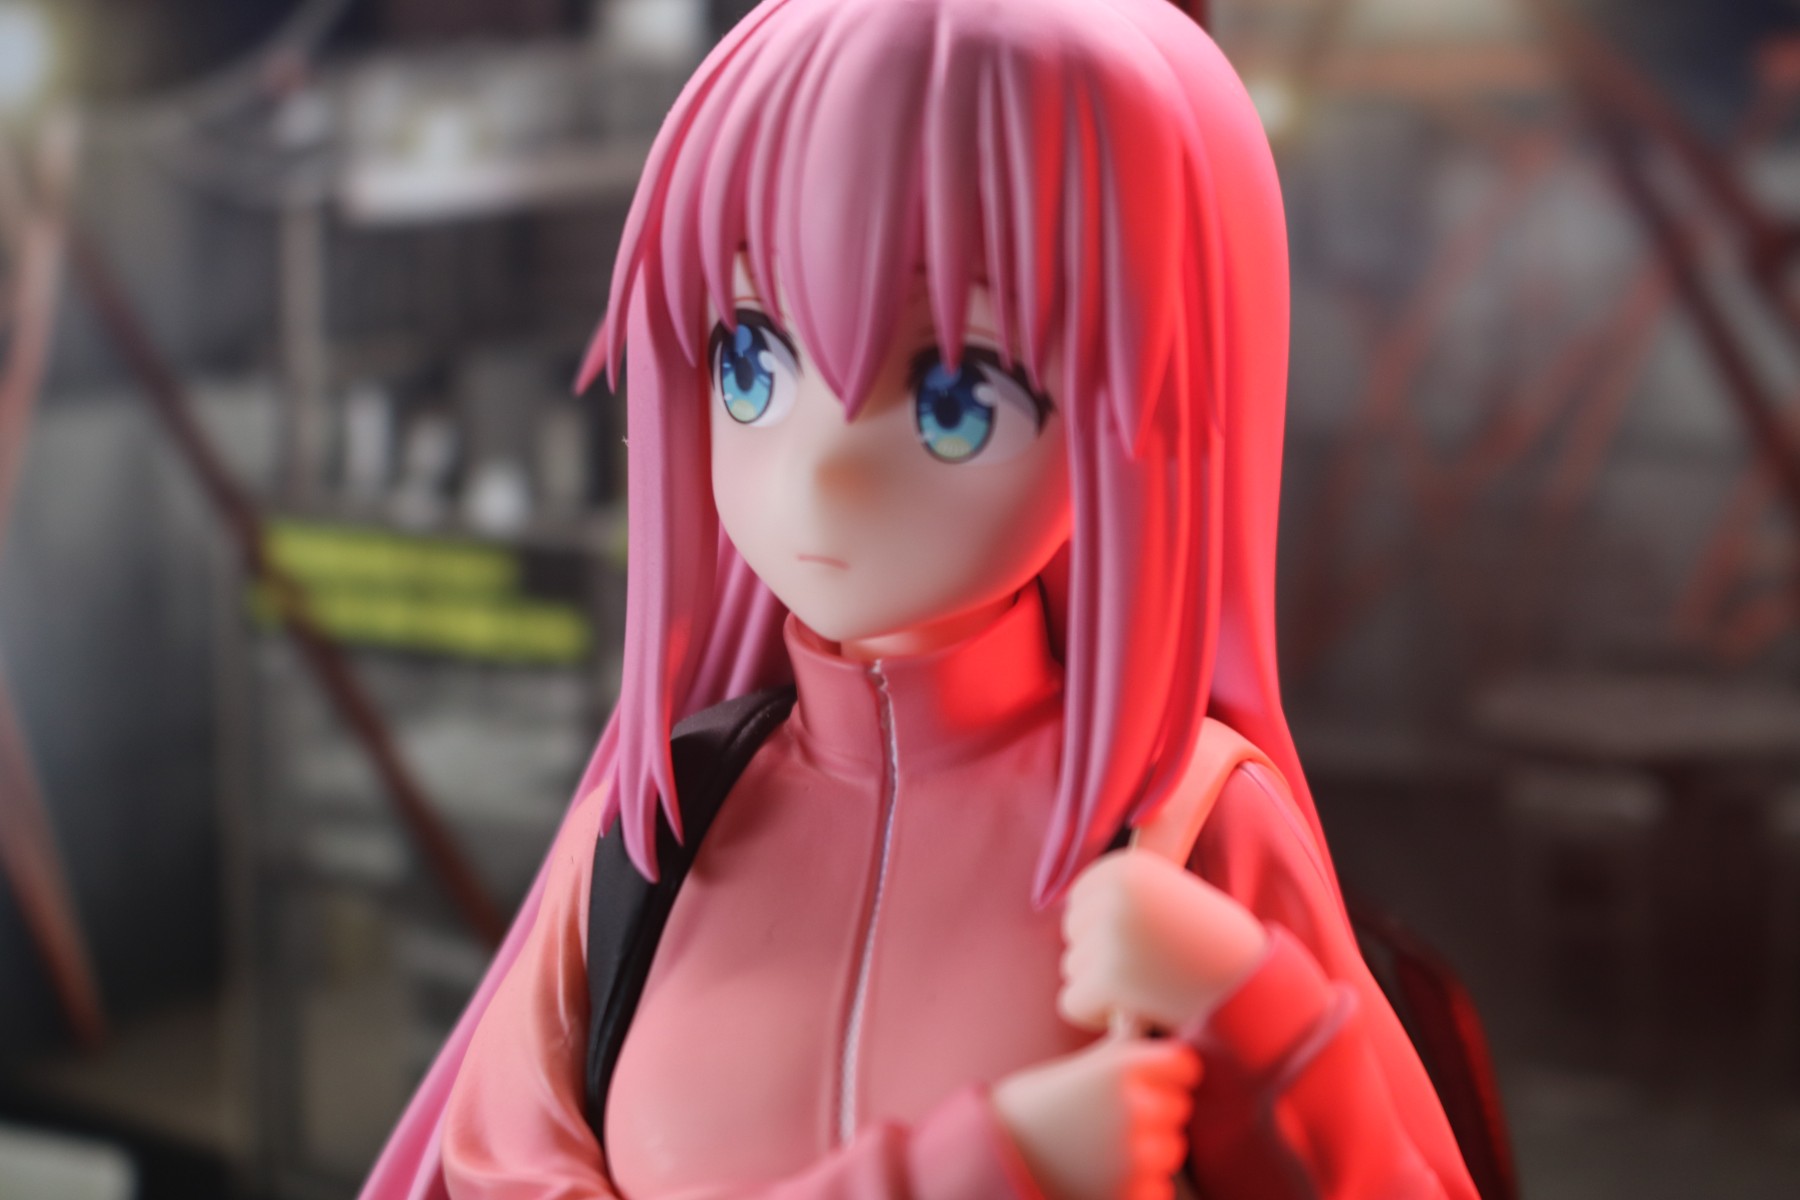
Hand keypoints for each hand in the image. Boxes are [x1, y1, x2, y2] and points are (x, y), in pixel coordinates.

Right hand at [990, 1036, 1198, 1199]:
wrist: (994, 1159)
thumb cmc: (1030, 1108)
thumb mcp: (1075, 1070)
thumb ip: (1117, 1052)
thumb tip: (1138, 1017)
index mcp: (1121, 1069)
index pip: (1184, 1064)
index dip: (1170, 1070)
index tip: (1154, 1076)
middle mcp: (1134, 1109)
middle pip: (1179, 1106)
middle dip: (1157, 1111)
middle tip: (1117, 1116)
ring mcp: (1135, 1157)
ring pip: (1171, 1149)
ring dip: (1150, 1150)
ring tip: (1108, 1148)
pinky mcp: (1130, 1195)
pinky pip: (1159, 1187)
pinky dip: (1140, 1186)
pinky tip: (1107, 1176)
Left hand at [1059, 850, 1268, 1033]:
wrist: (1258, 989)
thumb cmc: (1216, 945)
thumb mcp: (1170, 895)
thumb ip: (1123, 891)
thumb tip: (1059, 897)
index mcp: (1127, 866)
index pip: (1078, 901)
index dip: (1107, 929)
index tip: (1147, 941)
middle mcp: (1114, 893)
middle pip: (1072, 935)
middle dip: (1102, 959)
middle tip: (1153, 969)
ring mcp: (1110, 935)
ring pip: (1071, 970)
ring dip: (1103, 988)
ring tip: (1154, 987)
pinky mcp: (1110, 979)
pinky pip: (1072, 1003)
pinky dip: (1098, 1016)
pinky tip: (1137, 1012)